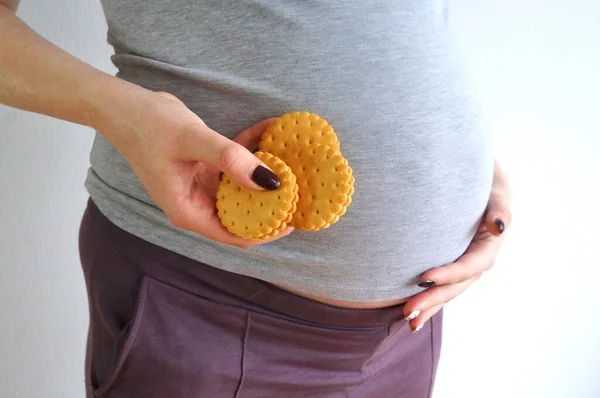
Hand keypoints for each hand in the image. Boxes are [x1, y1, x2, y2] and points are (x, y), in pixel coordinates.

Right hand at [97, 88, 291, 247]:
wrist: (125, 106)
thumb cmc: (149, 126)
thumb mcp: (193, 141)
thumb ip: (231, 160)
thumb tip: (270, 181)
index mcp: (189, 211)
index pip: (236, 235)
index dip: (267, 231)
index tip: (293, 217)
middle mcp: (197, 204)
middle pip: (243, 216)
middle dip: (271, 204)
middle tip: (300, 188)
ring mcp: (201, 187)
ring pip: (242, 191)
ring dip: (265, 176)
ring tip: (292, 162)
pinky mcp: (205, 169)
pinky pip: (235, 166)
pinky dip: (251, 152)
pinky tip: (270, 131)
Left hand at [404, 160, 511, 331]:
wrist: (473, 178)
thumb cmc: (485, 181)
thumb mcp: (495, 189)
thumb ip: (499, 207)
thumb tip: (498, 226)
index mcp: (489, 244)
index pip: (471, 265)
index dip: (451, 273)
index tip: (424, 277)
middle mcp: (477, 259)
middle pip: (457, 285)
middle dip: (434, 299)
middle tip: (409, 311)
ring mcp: (463, 264)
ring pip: (448, 290)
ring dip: (429, 306)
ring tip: (409, 321)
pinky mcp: (450, 263)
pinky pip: (441, 286)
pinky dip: (428, 299)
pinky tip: (410, 314)